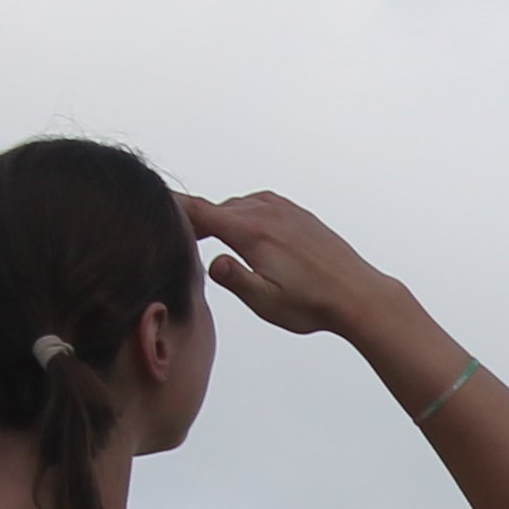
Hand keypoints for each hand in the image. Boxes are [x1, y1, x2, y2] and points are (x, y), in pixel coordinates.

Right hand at [181, 190, 402, 341]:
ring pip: (237, 206)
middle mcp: (266, 212)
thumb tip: (211, 262)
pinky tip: (245, 233)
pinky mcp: (297, 214)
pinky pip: (259, 205)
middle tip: (178, 240)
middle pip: (216, 208)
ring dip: (221, 219)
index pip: (199, 211)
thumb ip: (235, 280)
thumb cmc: (314, 303)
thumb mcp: (267, 301)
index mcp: (252, 231)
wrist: (358, 294)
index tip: (150, 206)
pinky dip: (244, 215)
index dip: (171, 207)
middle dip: (195, 220)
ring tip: (208, 238)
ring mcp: (284, 210)